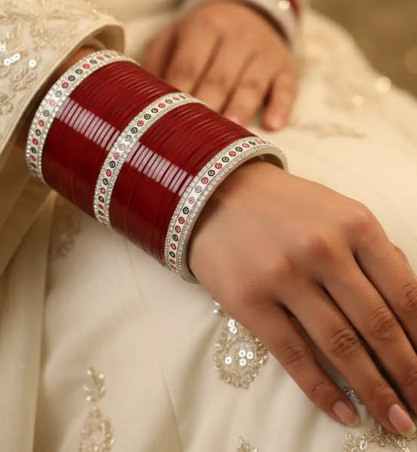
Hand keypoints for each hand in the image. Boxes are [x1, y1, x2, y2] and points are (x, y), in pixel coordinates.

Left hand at [143, 0, 296, 130]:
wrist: (249, 6)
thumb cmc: (201, 33)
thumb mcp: (173, 35)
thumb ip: (157, 62)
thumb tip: (140, 100)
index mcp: (204, 26)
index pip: (189, 64)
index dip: (180, 93)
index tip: (169, 120)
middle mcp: (237, 36)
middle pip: (220, 78)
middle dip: (208, 106)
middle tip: (196, 137)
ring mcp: (264, 52)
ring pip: (252, 84)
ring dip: (241, 109)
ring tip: (230, 134)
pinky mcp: (285, 66)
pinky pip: (287, 86)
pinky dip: (282, 106)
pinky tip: (273, 126)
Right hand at [189, 160, 416, 435]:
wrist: (217, 194)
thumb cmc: (282, 205)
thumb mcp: (336, 210)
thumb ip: (372, 252)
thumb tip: (408, 307)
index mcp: (354, 224)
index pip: (405, 294)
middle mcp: (322, 249)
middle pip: (377, 325)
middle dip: (407, 374)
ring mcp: (283, 276)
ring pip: (340, 345)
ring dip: (373, 390)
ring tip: (395, 420)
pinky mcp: (249, 300)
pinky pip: (293, 353)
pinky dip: (321, 389)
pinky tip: (343, 413)